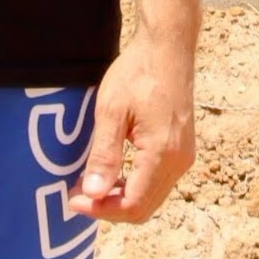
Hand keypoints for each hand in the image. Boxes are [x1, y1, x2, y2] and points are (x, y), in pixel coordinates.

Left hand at [67, 29, 195, 222]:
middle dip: (110, 208)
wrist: (167, 48)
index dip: (101, 210)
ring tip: (91, 183)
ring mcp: (184, 157)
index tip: (73, 200)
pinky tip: (113, 172)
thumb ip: (104, 155)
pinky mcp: (182, 150)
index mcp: (163, 154)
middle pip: (144, 208)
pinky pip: (158, 183)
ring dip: (122, 199)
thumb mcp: (111, 110)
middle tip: (78, 195)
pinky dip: (134, 186)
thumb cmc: (137, 73)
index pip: (132, 204)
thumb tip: (93, 195)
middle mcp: (179, 162)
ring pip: (151, 198)